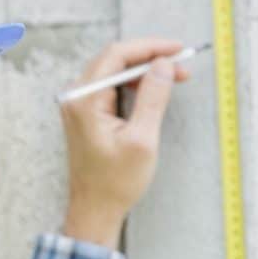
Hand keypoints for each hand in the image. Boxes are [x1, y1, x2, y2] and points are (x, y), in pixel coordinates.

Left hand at [60, 38, 190, 248]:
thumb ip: (153, 98)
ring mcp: (78, 105)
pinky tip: (153, 91)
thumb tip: (164, 64)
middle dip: (150, 58)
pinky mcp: (85, 114)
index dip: (150, 47)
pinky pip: (110, 87)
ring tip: (174, 78)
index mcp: (85, 101)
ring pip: (113, 72)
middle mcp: (76, 98)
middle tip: (181, 66)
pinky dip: (133, 85)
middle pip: (114, 59)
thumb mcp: (142, 140)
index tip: (178, 50)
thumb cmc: (115, 183)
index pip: (117, 55)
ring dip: (144, 71)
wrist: (94, 211)